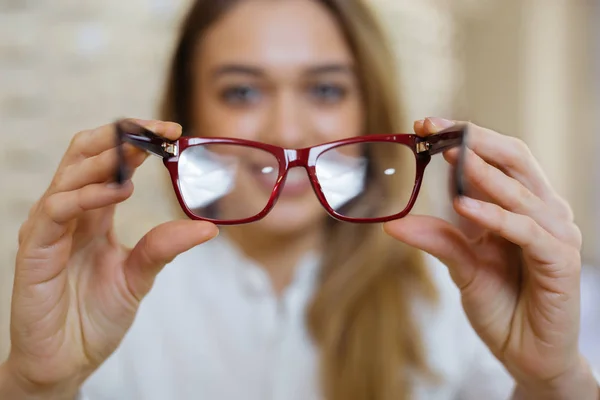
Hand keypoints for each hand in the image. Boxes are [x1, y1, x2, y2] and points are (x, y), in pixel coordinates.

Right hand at [4, 120, 217, 395]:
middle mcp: (70, 214)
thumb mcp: (138, 276)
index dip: (138, 142)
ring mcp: (49, 229)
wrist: (66, 360)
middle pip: (86, 154)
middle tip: (160, 131)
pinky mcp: (34, 250)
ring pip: (70, 174)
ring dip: (106, 157)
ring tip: (141, 153)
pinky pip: (56, 209)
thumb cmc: (95, 317)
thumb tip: (208, 227)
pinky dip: (86, 194)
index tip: (174, 133)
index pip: (111, 162)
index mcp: (94, 215)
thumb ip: (163, 247)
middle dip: (122, 136)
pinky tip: (117, 190)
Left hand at [384, 118, 596, 397]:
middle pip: (513, 159)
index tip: (423, 125)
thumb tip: (392, 224)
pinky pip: (527, 229)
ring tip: (447, 154)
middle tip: (434, 128)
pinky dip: (495, 215)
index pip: (494, 158)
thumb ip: (437, 239)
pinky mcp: (560, 260)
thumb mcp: (462, 266)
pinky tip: (465, 205)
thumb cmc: (500, 304)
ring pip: (520, 189)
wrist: (526, 353)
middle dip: (473, 140)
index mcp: (516, 207)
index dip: (462, 138)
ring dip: (483, 171)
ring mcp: (554, 233)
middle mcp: (540, 212)